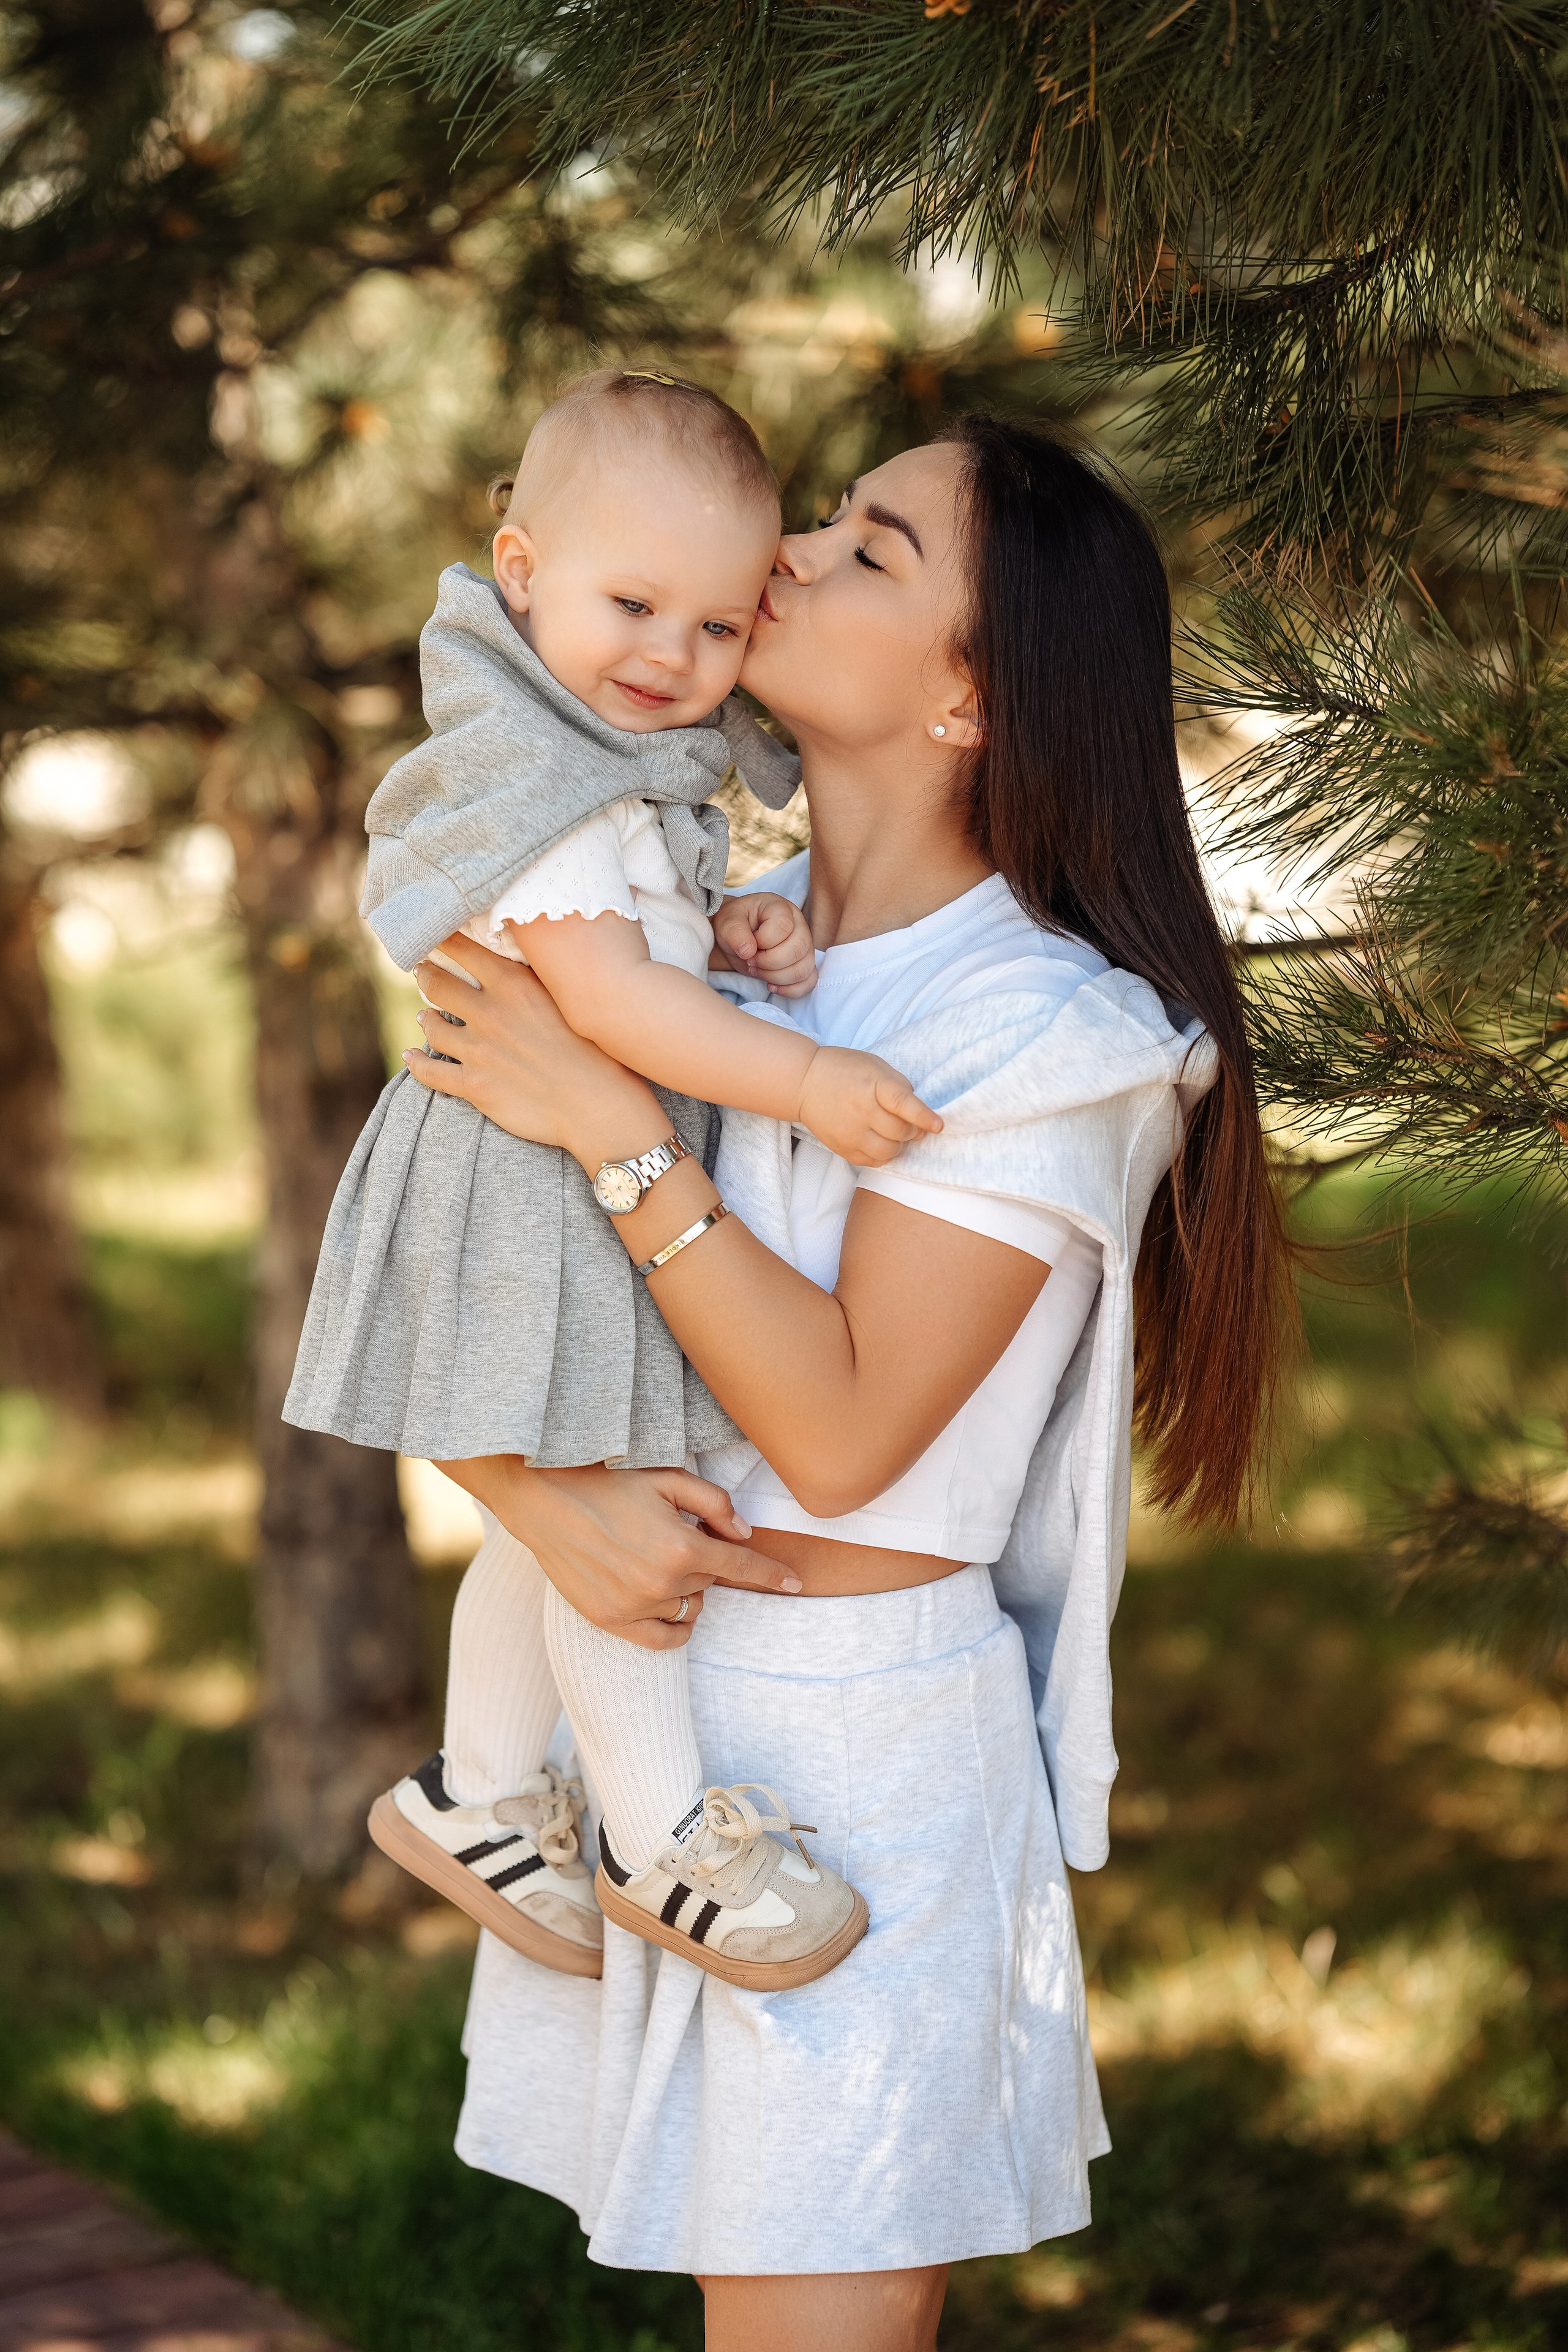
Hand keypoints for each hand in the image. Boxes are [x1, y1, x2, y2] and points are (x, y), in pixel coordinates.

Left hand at [403, 931, 653, 1159]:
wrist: (598, 1106)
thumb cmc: (597, 1051)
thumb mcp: (568, 999)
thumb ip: (535, 980)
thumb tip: (513, 961)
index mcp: (513, 985)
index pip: (463, 950)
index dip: (443, 941)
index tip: (434, 937)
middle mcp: (489, 1013)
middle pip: (438, 984)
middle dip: (427, 975)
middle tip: (423, 971)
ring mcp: (478, 1051)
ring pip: (432, 1026)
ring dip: (426, 1019)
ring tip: (426, 1016)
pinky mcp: (473, 1086)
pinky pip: (429, 1071)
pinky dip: (416, 1062)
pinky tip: (411, 1055)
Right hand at [435, 1457, 803, 1649]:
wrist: (543, 1499)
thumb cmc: (607, 1480)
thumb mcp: (668, 1477)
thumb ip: (714, 1503)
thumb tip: (745, 1533)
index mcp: (683, 1547)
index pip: (743, 1569)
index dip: (773, 1576)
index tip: (795, 1584)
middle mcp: (663, 1584)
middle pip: (710, 1583)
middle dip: (704, 1562)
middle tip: (673, 1535)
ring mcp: (635, 1607)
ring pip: (688, 1608)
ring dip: (686, 1589)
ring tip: (656, 1559)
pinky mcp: (609, 1620)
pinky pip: (662, 1638)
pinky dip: (674, 1626)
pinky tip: (667, 1604)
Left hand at [710, 891, 816, 997]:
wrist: (738, 937)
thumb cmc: (735, 924)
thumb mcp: (727, 921)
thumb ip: (735, 931)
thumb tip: (748, 950)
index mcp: (781, 909)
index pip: (783, 927)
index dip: (764, 942)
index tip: (747, 945)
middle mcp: (799, 926)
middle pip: (797, 950)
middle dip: (769, 963)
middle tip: (751, 962)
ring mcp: (805, 946)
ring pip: (803, 969)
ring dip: (776, 977)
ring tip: (757, 971)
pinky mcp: (804, 964)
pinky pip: (808, 982)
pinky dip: (789, 989)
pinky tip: (770, 985)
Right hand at [796, 1044, 942, 1166]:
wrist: (805, 1082)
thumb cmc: (845, 1070)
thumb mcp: (876, 1066)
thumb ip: (899, 1086)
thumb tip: (919, 1113)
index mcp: (873, 1085)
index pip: (902, 1103)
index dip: (923, 1116)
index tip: (938, 1126)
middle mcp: (861, 1111)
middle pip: (900, 1132)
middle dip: (912, 1130)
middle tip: (909, 1123)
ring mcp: (850, 1132)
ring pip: (889, 1151)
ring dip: (898, 1144)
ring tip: (892, 1133)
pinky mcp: (842, 1148)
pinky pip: (874, 1161)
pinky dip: (883, 1154)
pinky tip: (878, 1140)